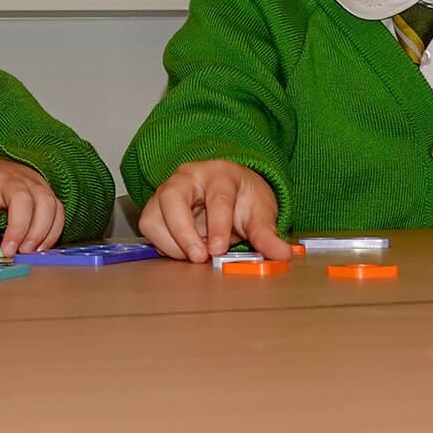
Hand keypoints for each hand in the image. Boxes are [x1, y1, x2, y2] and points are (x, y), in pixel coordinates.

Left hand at [0, 157, 63, 254]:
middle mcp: (8, 179)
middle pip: (21, 197)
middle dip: (19, 226)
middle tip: (12, 252)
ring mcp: (30, 183)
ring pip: (44, 201)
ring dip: (40, 229)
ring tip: (29, 251)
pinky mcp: (46, 191)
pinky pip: (57, 208)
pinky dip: (54, 229)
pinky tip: (41, 247)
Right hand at [137, 159, 288, 262]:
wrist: (228, 191)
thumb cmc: (242, 199)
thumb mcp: (260, 213)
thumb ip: (267, 234)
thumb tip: (283, 254)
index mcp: (220, 174)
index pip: (217, 197)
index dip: (217, 226)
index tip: (219, 250)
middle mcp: (188, 177)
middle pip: (173, 197)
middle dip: (183, 232)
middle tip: (198, 258)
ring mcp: (166, 190)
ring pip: (153, 214)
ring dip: (170, 242)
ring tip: (193, 258)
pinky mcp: (155, 207)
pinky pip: (149, 227)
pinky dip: (163, 245)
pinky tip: (183, 253)